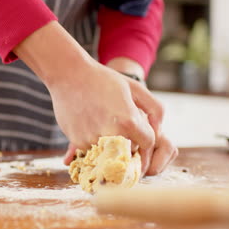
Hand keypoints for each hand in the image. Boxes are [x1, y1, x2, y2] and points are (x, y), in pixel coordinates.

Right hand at [63, 57, 177, 174]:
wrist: (69, 75)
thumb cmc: (104, 79)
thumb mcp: (135, 88)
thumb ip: (155, 110)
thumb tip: (159, 132)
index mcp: (128, 122)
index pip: (148, 143)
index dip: (146, 136)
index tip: (139, 129)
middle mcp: (111, 135)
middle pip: (130, 152)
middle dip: (130, 143)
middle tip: (122, 126)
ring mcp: (93, 141)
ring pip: (111, 153)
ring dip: (112, 144)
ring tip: (104, 120)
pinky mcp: (78, 142)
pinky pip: (94, 150)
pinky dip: (96, 141)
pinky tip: (91, 122)